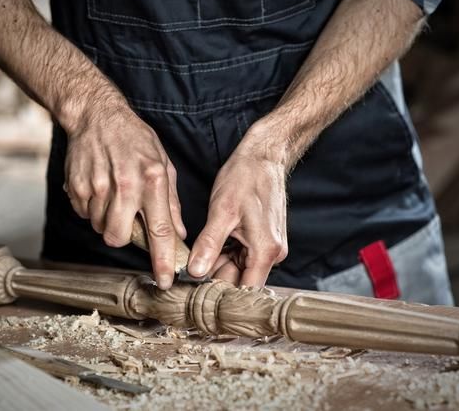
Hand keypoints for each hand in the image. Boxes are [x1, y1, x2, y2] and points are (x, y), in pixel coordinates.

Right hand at [62, 98, 185, 289]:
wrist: (96, 115)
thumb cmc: (134, 139)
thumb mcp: (163, 164)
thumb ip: (171, 202)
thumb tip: (179, 234)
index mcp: (153, 180)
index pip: (161, 230)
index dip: (163, 260)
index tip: (165, 281)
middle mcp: (126, 185)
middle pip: (119, 237)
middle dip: (122, 237)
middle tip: (126, 220)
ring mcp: (98, 187)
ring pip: (99, 228)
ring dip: (106, 220)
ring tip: (113, 194)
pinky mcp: (77, 187)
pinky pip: (83, 215)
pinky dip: (91, 208)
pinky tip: (99, 187)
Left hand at [187, 145, 287, 286]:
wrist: (263, 157)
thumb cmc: (245, 178)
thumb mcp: (221, 210)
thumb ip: (209, 245)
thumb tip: (195, 273)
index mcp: (266, 251)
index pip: (244, 291)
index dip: (221, 299)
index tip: (198, 301)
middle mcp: (272, 254)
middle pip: (240, 281)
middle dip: (214, 279)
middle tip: (186, 277)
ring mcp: (269, 247)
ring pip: (238, 269)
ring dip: (217, 266)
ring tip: (195, 258)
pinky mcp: (263, 241)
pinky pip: (241, 257)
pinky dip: (224, 255)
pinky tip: (209, 247)